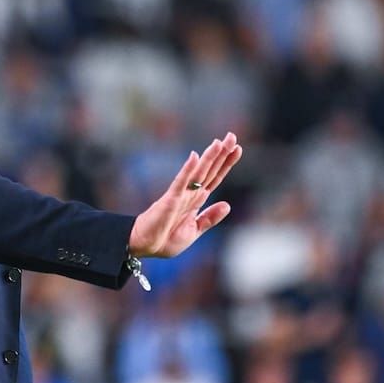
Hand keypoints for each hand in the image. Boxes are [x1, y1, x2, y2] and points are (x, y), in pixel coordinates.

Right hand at [128, 132, 241, 257]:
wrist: (145, 246)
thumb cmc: (165, 239)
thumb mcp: (194, 230)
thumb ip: (209, 218)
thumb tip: (227, 205)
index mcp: (197, 200)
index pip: (215, 178)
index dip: (226, 164)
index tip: (238, 149)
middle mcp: (190, 194)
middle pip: (209, 171)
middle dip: (221, 154)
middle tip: (232, 136)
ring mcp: (180, 195)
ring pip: (198, 173)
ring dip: (209, 158)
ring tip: (219, 142)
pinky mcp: (170, 200)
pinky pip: (180, 183)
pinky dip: (187, 170)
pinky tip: (194, 157)